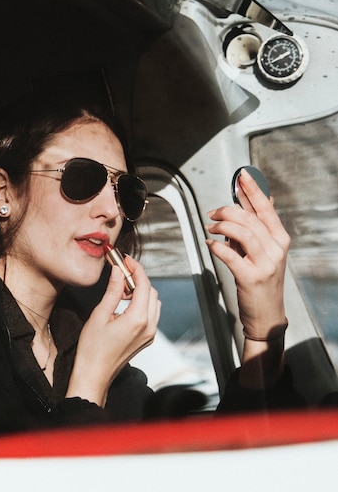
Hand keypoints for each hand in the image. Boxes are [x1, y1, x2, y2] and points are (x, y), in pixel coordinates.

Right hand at [66, 256, 159, 406]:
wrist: (94, 375)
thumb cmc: (92, 349)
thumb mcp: (100, 315)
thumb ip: (113, 291)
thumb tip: (119, 272)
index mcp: (138, 319)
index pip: (144, 284)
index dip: (136, 268)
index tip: (126, 260)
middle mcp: (149, 326)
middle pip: (151, 291)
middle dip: (138, 278)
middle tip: (121, 271)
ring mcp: (150, 334)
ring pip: (154, 302)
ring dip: (142, 291)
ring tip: (123, 288)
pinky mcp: (146, 339)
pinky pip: (151, 314)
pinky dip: (143, 303)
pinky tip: (126, 303)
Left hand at [206, 168, 289, 340]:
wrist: (267, 315)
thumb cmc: (263, 282)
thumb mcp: (264, 252)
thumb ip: (255, 230)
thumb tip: (245, 206)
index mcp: (280, 239)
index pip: (266, 208)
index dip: (253, 190)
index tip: (242, 176)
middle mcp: (276, 249)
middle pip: (249, 218)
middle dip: (227, 210)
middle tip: (213, 212)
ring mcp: (265, 263)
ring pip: (241, 232)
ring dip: (221, 226)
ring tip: (211, 227)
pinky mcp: (251, 277)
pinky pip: (230, 255)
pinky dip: (216, 246)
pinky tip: (210, 243)